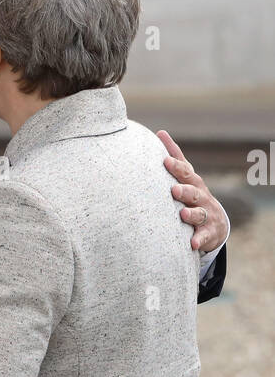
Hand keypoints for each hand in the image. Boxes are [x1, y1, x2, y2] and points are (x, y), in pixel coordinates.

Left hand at [157, 130, 228, 252]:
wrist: (215, 223)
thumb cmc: (193, 195)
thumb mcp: (186, 176)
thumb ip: (175, 156)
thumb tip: (160, 132)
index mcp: (193, 183)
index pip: (185, 173)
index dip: (176, 167)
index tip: (165, 161)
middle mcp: (201, 197)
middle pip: (194, 192)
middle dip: (185, 190)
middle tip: (174, 190)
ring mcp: (206, 215)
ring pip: (199, 214)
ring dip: (191, 214)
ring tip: (182, 214)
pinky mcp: (208, 233)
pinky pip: (203, 237)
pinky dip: (198, 240)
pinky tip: (192, 244)